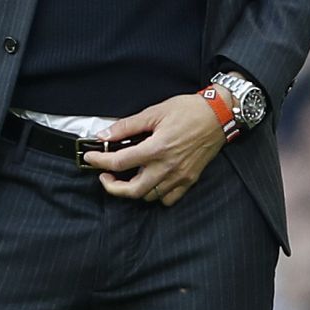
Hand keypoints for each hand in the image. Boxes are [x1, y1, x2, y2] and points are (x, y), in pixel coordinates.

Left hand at [80, 93, 225, 205]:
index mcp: (156, 148)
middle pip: (133, 190)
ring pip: (149, 196)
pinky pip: (169, 199)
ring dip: (134, 189)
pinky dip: (156, 194)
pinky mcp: (190, 180)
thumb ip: (127, 126)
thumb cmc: (188, 110)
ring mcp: (180, 176)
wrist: (219, 115)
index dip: (100, 161)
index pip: (119, 162)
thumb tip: (104, 134)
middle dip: (113, 187)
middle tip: (105, 176)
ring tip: (127, 175)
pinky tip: (150, 181)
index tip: (90, 157)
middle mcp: (167, 167)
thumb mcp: (154, 112)